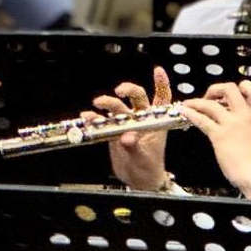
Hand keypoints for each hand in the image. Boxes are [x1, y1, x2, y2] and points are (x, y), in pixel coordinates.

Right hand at [85, 67, 171, 190]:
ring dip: (108, 102)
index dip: (161, 84)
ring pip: (118, 107)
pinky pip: (103, 120)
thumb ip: (135, 146)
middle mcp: (141, 119)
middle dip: (129, 89)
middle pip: (137, 97)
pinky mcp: (113, 131)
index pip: (162, 98)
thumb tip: (127, 137)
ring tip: (98, 103)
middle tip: (119, 91)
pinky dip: (94, 117)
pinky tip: (88, 116)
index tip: (158, 70)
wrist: (138, 180)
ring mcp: (126, 123)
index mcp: (156, 121)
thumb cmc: (149, 167)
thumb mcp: (144, 158)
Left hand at [178, 80, 250, 199]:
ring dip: (197, 101)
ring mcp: (231, 124)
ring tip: (189, 103)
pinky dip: (191, 113)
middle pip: (230, 89)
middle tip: (210, 96)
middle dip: (217, 89)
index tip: (235, 91)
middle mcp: (245, 116)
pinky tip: (184, 112)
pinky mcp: (219, 135)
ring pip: (211, 103)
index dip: (243, 86)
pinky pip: (202, 119)